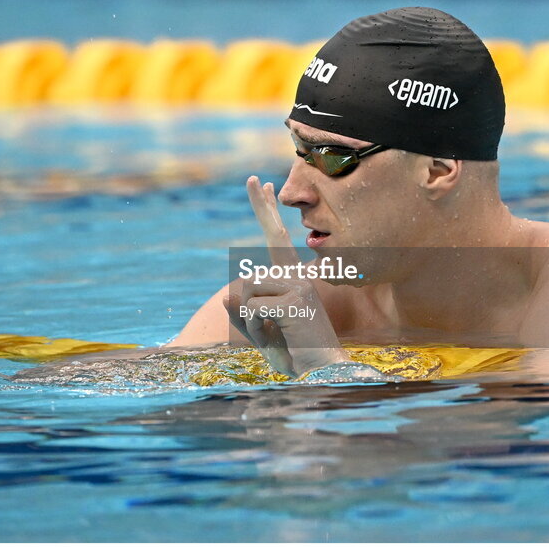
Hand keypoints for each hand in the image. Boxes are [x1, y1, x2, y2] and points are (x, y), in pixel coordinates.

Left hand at [224, 176, 350, 377]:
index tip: (260, 182)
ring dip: (250, 320)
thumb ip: (243, 313)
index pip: (277, 236)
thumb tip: (226, 295)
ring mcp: (299, 286)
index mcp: (293, 278)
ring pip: (248, 290)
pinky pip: (253, 309)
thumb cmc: (294, 352)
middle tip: (253, 177)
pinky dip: (255, 329)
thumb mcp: (261, 329)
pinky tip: (278, 338)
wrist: (322, 371)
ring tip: (273, 335)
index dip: (266, 210)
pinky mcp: (295, 301)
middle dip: (260, 215)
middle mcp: (298, 276)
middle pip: (266, 246)